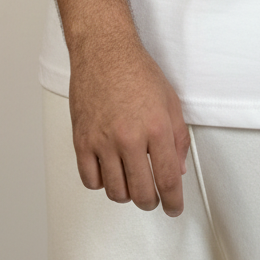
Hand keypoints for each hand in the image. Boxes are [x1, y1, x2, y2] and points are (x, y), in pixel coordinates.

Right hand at [70, 30, 189, 216]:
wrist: (104, 51)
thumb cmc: (136, 70)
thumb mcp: (170, 101)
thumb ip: (178, 138)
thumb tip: (177, 168)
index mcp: (156, 127)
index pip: (167, 179)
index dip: (172, 201)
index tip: (173, 207)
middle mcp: (129, 137)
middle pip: (141, 192)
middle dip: (151, 201)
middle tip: (153, 197)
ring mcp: (103, 141)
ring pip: (115, 191)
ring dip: (127, 193)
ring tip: (131, 181)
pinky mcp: (82, 140)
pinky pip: (91, 180)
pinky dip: (101, 183)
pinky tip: (109, 172)